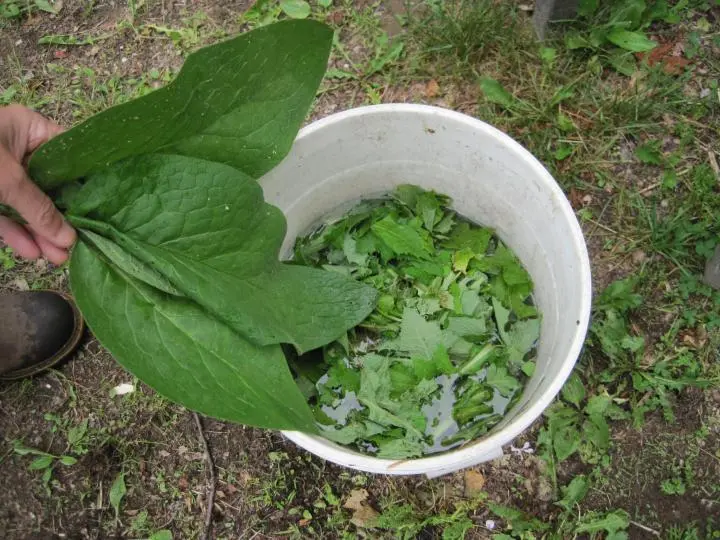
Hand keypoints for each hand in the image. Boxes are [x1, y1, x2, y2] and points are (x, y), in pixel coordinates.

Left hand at [0, 105, 74, 264]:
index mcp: (27, 129)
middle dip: (60, 218)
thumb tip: (69, 239)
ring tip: (58, 258)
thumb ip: (39, 210)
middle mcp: (16, 149)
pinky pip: (4, 215)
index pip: (68, 154)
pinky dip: (16, 233)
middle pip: (48, 186)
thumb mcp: (8, 180)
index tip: (102, 209)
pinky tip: (30, 252)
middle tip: (76, 245)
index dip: (84, 182)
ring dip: (40, 233)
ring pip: (27, 205)